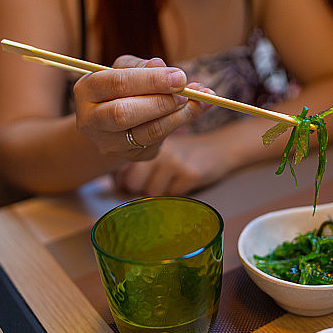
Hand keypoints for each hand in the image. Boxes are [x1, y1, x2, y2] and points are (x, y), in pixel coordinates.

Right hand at [72, 56, 209, 159]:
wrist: (112, 122)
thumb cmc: (121, 88)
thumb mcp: (126, 69)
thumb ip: (142, 66)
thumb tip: (161, 65)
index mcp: (86, 90)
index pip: (117, 83)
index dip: (150, 80)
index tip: (179, 76)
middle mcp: (92, 120)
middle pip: (124, 113)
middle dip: (161, 102)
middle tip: (186, 93)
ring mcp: (110, 143)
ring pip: (146, 132)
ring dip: (178, 116)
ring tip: (199, 101)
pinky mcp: (131, 156)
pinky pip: (159, 142)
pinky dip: (181, 124)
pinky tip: (197, 110)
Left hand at [113, 131, 231, 195]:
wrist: (218, 148)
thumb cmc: (180, 152)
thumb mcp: (157, 148)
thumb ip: (135, 159)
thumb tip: (114, 182)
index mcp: (144, 137)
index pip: (120, 170)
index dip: (124, 178)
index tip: (136, 178)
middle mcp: (156, 147)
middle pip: (131, 183)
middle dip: (140, 186)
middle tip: (156, 178)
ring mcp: (173, 161)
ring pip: (151, 191)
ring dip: (160, 189)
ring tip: (171, 177)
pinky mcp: (189, 173)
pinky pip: (171, 195)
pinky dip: (176, 191)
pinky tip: (183, 179)